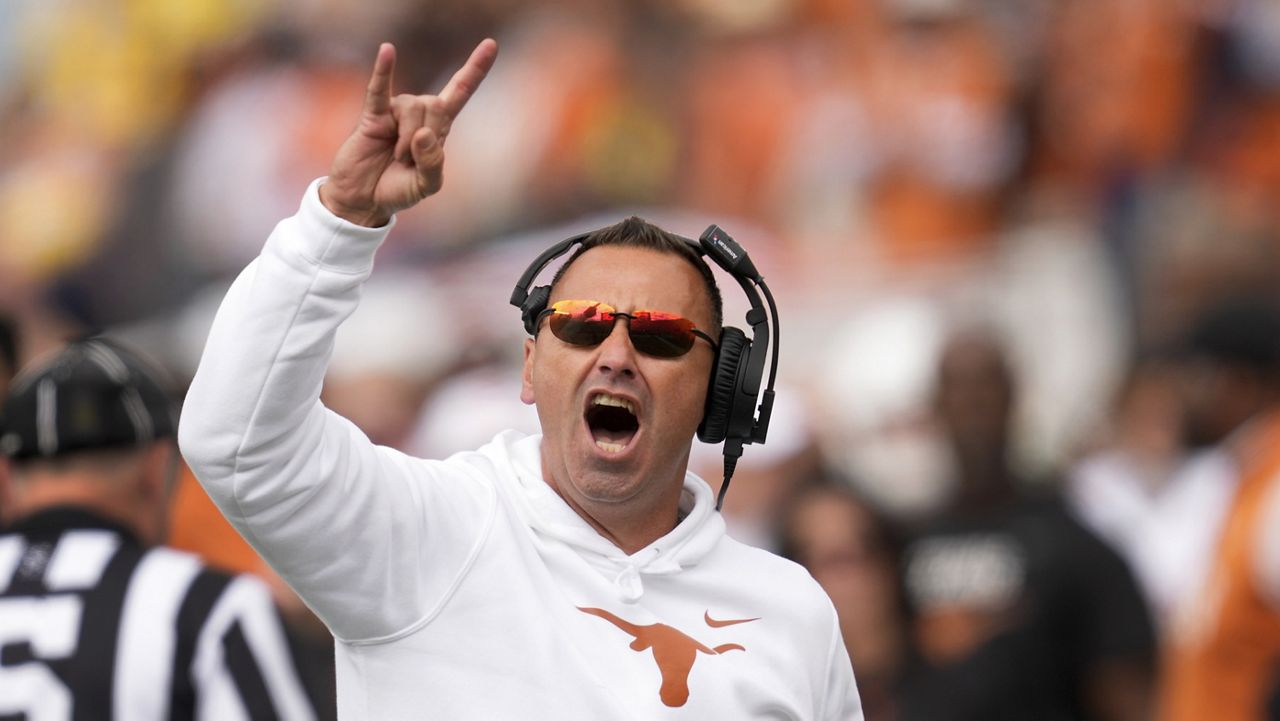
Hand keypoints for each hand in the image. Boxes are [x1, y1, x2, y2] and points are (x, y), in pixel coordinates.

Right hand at [319, 39, 497, 226]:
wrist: (365, 199)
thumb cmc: (397, 190)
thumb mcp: (426, 185)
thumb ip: (433, 164)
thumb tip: (423, 134)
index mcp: (438, 128)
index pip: (460, 91)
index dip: (475, 69)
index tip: (491, 45)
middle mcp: (418, 114)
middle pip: (435, 104)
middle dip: (426, 136)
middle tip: (409, 160)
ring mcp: (395, 112)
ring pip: (412, 108)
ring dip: (406, 141)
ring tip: (396, 157)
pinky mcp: (373, 116)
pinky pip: (379, 89)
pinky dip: (383, 70)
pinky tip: (388, 50)